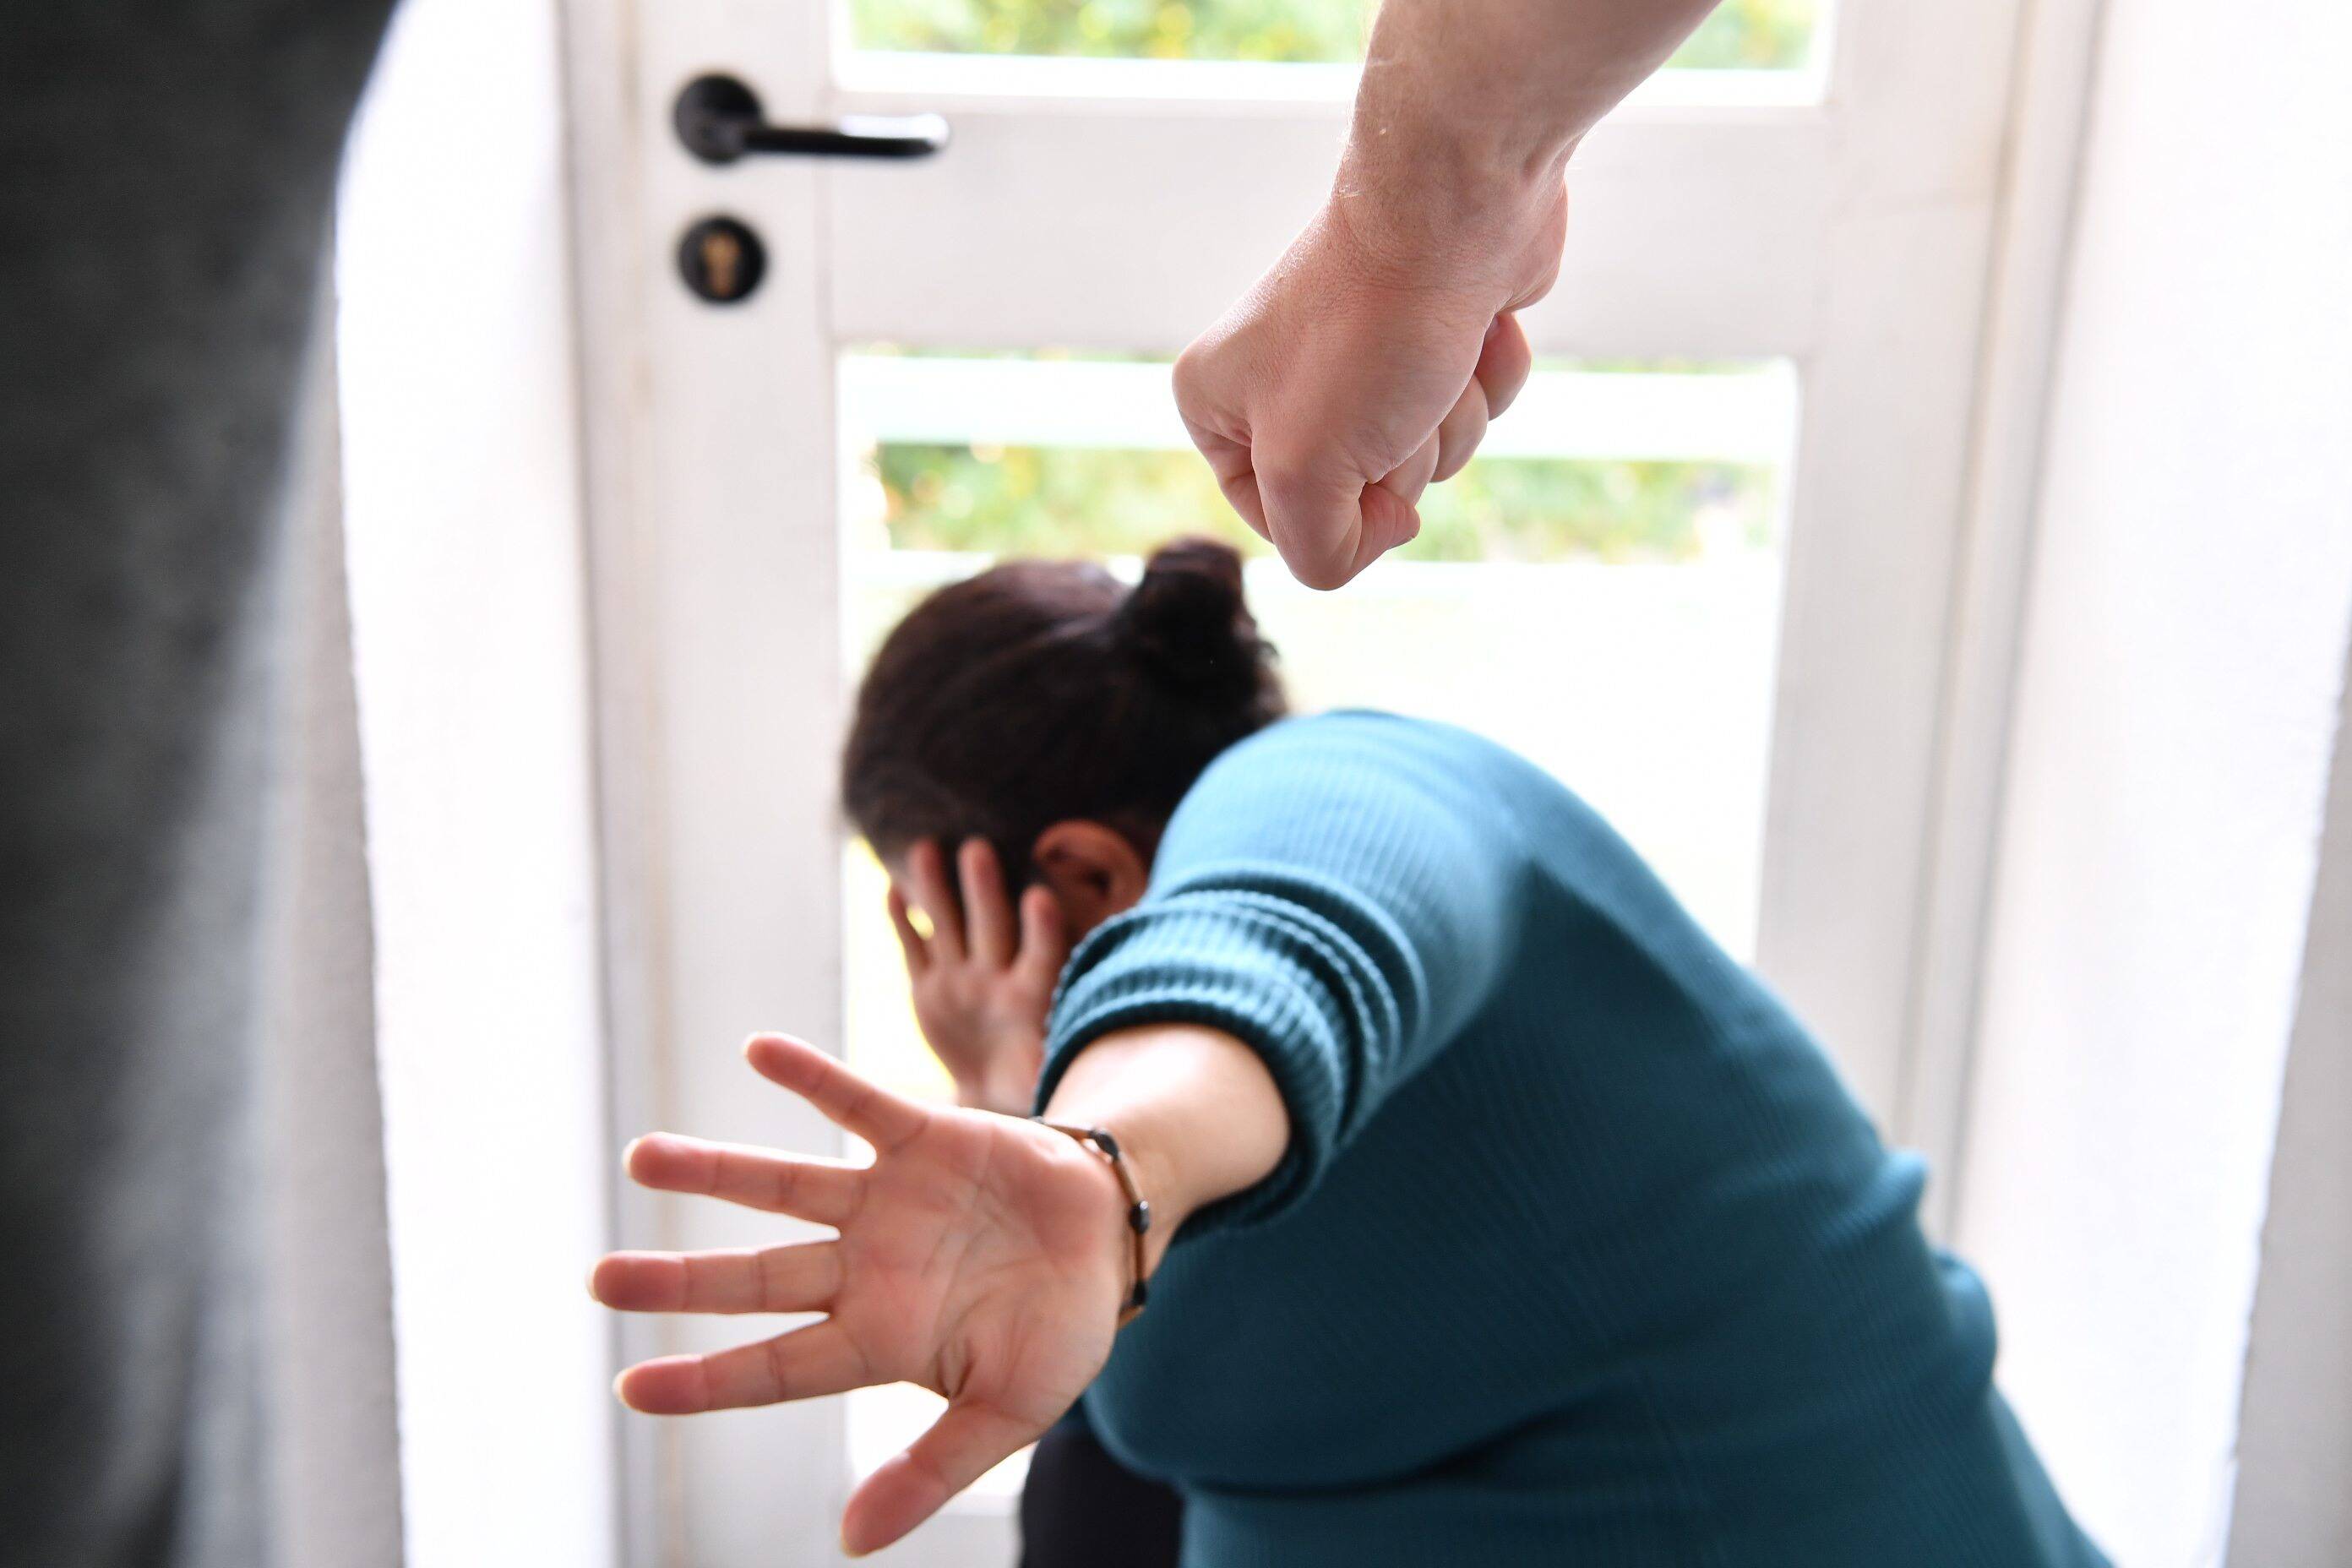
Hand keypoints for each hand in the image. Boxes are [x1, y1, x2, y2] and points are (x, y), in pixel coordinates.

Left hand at [593, 1035, 1131, 1555]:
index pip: (775, 1368)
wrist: (1110, 1236)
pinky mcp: (923, 1137)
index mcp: (880, 1339)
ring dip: (715, 1173)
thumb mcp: (1008, 1413)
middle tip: (600, 1281)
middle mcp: (865, 1268)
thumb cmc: (1057, 1332)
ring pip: (783, 1187)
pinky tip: (759, 1052)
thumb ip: (932, 1470)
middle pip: (756, 1278)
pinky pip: (857, 1101)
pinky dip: (811, 1076)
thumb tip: (853, 1543)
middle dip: (680, 1281)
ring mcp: (887, 1201)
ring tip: (642, 1159)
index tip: (632, 1387)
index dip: (706, 1379)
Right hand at [889, 838, 1067, 1114]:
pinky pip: (914, 949)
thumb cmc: (1034, 1089)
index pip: (1041, 957)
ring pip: (949, 925)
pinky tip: (891, 889)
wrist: (997, 1092)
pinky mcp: (928, 988)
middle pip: (991, 927)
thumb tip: (1088, 1087)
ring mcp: (961, 979)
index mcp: (1031, 1000)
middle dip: (983, 891)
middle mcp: (996, 981)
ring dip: (939, 889)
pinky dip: (903, 922)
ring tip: (927, 850)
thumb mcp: (1048, 1084)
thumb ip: (1055, 1070)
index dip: (1041, 931)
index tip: (1040, 898)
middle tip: (978, 849)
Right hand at [1172, 174, 1557, 588]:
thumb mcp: (1305, 474)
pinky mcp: (1434, 329)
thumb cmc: (1369, 332)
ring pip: (1428, 454)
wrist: (1456, 206)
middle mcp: (1280, 377)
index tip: (1354, 459)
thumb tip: (1383, 530)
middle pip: (1364, 493)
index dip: (1339, 514)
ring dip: (1455, 417)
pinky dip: (1492, 377)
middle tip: (1394, 392)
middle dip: (1405, 457)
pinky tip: (1479, 328)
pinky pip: (1474, 402)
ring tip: (1439, 355)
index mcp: (1218, 406)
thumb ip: (1316, 552)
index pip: (1283, 527)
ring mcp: (1361, 350)